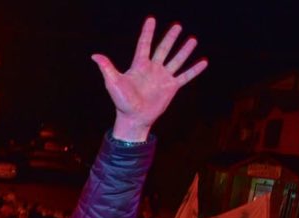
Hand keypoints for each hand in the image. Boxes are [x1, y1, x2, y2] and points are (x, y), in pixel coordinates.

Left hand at [92, 18, 207, 140]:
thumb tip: (95, 55)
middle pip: (163, 49)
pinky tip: (203, 62)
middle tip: (177, 26)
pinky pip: (185, 76)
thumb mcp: (113, 83)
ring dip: (184, 51)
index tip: (151, 19)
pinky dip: (194, 70)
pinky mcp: (171, 87)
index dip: (147, 32)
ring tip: (192, 39)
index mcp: (139, 66)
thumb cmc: (121, 102)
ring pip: (176, 60)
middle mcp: (152, 69)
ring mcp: (162, 77)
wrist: (134, 118)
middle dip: (170, 38)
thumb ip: (107, 68)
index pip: (144, 45)